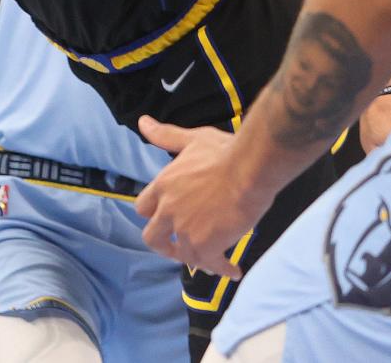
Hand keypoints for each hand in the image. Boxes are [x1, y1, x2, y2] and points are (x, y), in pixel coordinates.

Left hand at [135, 117, 272, 278]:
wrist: (248, 170)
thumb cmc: (223, 151)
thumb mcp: (191, 139)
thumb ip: (166, 136)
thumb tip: (143, 122)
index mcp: (163, 185)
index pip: (143, 208)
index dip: (154, 215)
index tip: (165, 220)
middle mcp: (168, 210)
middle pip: (152, 238)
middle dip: (166, 246)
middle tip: (181, 249)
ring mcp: (185, 230)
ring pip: (183, 255)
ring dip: (197, 259)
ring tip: (214, 261)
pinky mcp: (205, 246)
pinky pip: (209, 265)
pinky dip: (221, 269)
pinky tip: (234, 269)